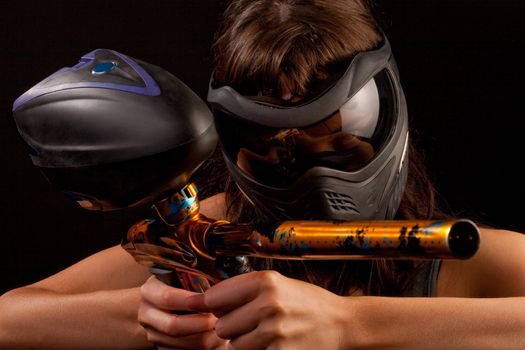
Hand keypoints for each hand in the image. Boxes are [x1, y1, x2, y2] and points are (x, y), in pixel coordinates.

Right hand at [139, 276, 227, 348]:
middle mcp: (146, 314)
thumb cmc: (179, 286)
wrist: (162, 305)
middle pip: (174, 326)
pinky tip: (214, 338)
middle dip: (202, 323)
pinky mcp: (162, 349)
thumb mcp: (180, 276)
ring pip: (183, 344)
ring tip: (222, 329)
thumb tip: (221, 287)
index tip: (214, 300)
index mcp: (149, 291)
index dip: (193, 301)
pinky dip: (203, 348)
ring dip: (207, 339)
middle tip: (221, 318)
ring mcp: (153, 335)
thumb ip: (193, 279)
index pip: (168, 298)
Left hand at [186, 270, 353, 349]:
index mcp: (267, 281)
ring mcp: (275, 332)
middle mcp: (269, 304)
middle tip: (252, 323)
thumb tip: (202, 301)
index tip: (218, 307)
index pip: (215, 297)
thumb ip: (242, 289)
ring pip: (234, 347)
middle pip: (222, 325)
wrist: (342, 324)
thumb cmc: (307, 303)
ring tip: (265, 335)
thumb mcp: (278, 284)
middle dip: (232, 327)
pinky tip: (274, 344)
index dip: (216, 305)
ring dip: (244, 344)